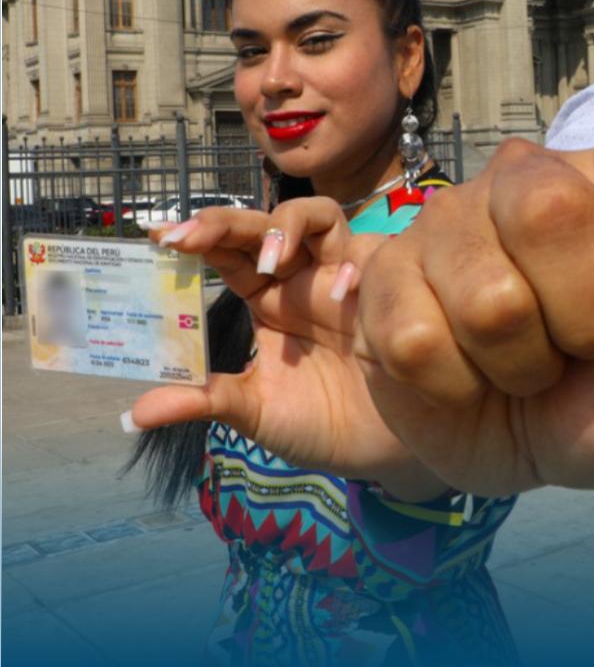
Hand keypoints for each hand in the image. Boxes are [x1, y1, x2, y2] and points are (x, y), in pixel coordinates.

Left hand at [128, 201, 445, 499]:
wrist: (387, 450)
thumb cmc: (323, 424)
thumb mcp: (256, 413)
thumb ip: (205, 401)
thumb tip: (133, 414)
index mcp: (269, 301)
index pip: (228, 254)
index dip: (198, 238)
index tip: (159, 238)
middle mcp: (304, 280)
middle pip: (265, 224)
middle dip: (228, 222)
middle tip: (191, 236)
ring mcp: (347, 278)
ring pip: (323, 216)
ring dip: (291, 224)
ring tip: (271, 257)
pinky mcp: (388, 287)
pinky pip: (375, 253)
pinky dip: (357, 265)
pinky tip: (343, 293)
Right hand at [357, 58, 593, 495]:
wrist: (487, 436)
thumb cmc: (590, 394)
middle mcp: (534, 187)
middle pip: (555, 209)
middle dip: (580, 310)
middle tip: (584, 343)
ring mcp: (454, 222)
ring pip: (491, 298)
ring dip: (520, 364)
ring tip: (526, 364)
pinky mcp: (388, 272)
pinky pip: (421, 339)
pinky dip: (457, 385)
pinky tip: (466, 374)